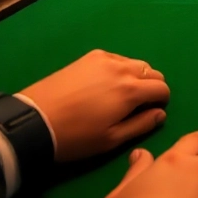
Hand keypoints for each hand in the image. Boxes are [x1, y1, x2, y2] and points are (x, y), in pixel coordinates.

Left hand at [20, 49, 169, 161]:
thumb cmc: (76, 137)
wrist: (35, 120)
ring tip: (119, 94)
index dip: (161, 101)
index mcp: (131, 90)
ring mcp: (105, 59)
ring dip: (136, 77)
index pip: (162, 88)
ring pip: (134, 63)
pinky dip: (119, 69)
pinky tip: (104, 83)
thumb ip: (141, 125)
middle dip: (151, 87)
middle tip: (136, 105)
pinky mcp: (89, 57)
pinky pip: (116, 59)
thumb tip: (160, 114)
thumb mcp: (111, 140)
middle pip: (152, 72)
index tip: (150, 112)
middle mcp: (122, 68)